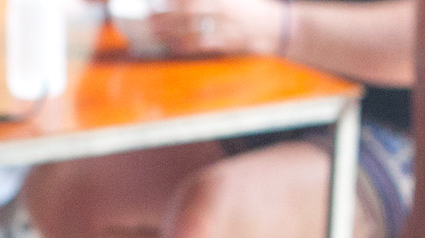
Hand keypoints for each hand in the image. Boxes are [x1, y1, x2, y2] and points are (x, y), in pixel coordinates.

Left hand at [144, 0, 276, 55]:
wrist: (275, 27)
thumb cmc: (251, 9)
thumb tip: (187, 3)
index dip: (172, 0)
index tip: (155, 0)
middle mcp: (221, 7)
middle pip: (186, 11)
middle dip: (165, 15)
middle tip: (149, 17)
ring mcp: (224, 26)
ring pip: (190, 29)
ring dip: (169, 32)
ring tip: (155, 32)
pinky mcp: (226, 42)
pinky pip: (200, 45)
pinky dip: (183, 45)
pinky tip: (171, 45)